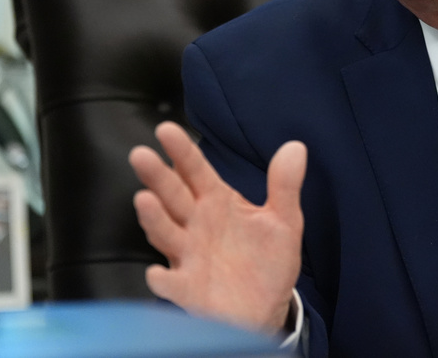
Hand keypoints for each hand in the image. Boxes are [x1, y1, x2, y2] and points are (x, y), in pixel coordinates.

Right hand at [129, 122, 306, 333]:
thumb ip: (284, 185)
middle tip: (141, 154)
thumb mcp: (284, 221)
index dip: (182, 151)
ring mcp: (189, 257)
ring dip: (154, 219)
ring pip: (166, 234)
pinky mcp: (189, 290)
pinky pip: (173, 284)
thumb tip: (296, 147)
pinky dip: (164, 280)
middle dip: (158, 177)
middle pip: (173, 197)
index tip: (166, 129)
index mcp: (217, 203)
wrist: (267, 307)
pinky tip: (157, 274)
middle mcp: (196, 226)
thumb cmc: (267, 260)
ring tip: (144, 200)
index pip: (196, 171)